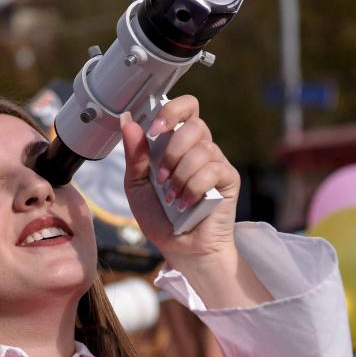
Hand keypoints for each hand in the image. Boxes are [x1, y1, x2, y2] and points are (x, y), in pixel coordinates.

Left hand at [121, 95, 239, 262]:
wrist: (180, 248)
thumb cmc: (161, 217)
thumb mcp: (137, 186)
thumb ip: (134, 155)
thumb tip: (127, 121)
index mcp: (178, 143)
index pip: (186, 107)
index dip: (172, 111)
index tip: (154, 130)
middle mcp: (199, 148)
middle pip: (195, 124)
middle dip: (172, 150)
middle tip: (161, 176)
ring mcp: (216, 162)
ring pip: (202, 149)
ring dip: (180, 175)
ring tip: (172, 198)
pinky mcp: (228, 179)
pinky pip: (213, 170)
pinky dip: (193, 188)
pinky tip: (186, 204)